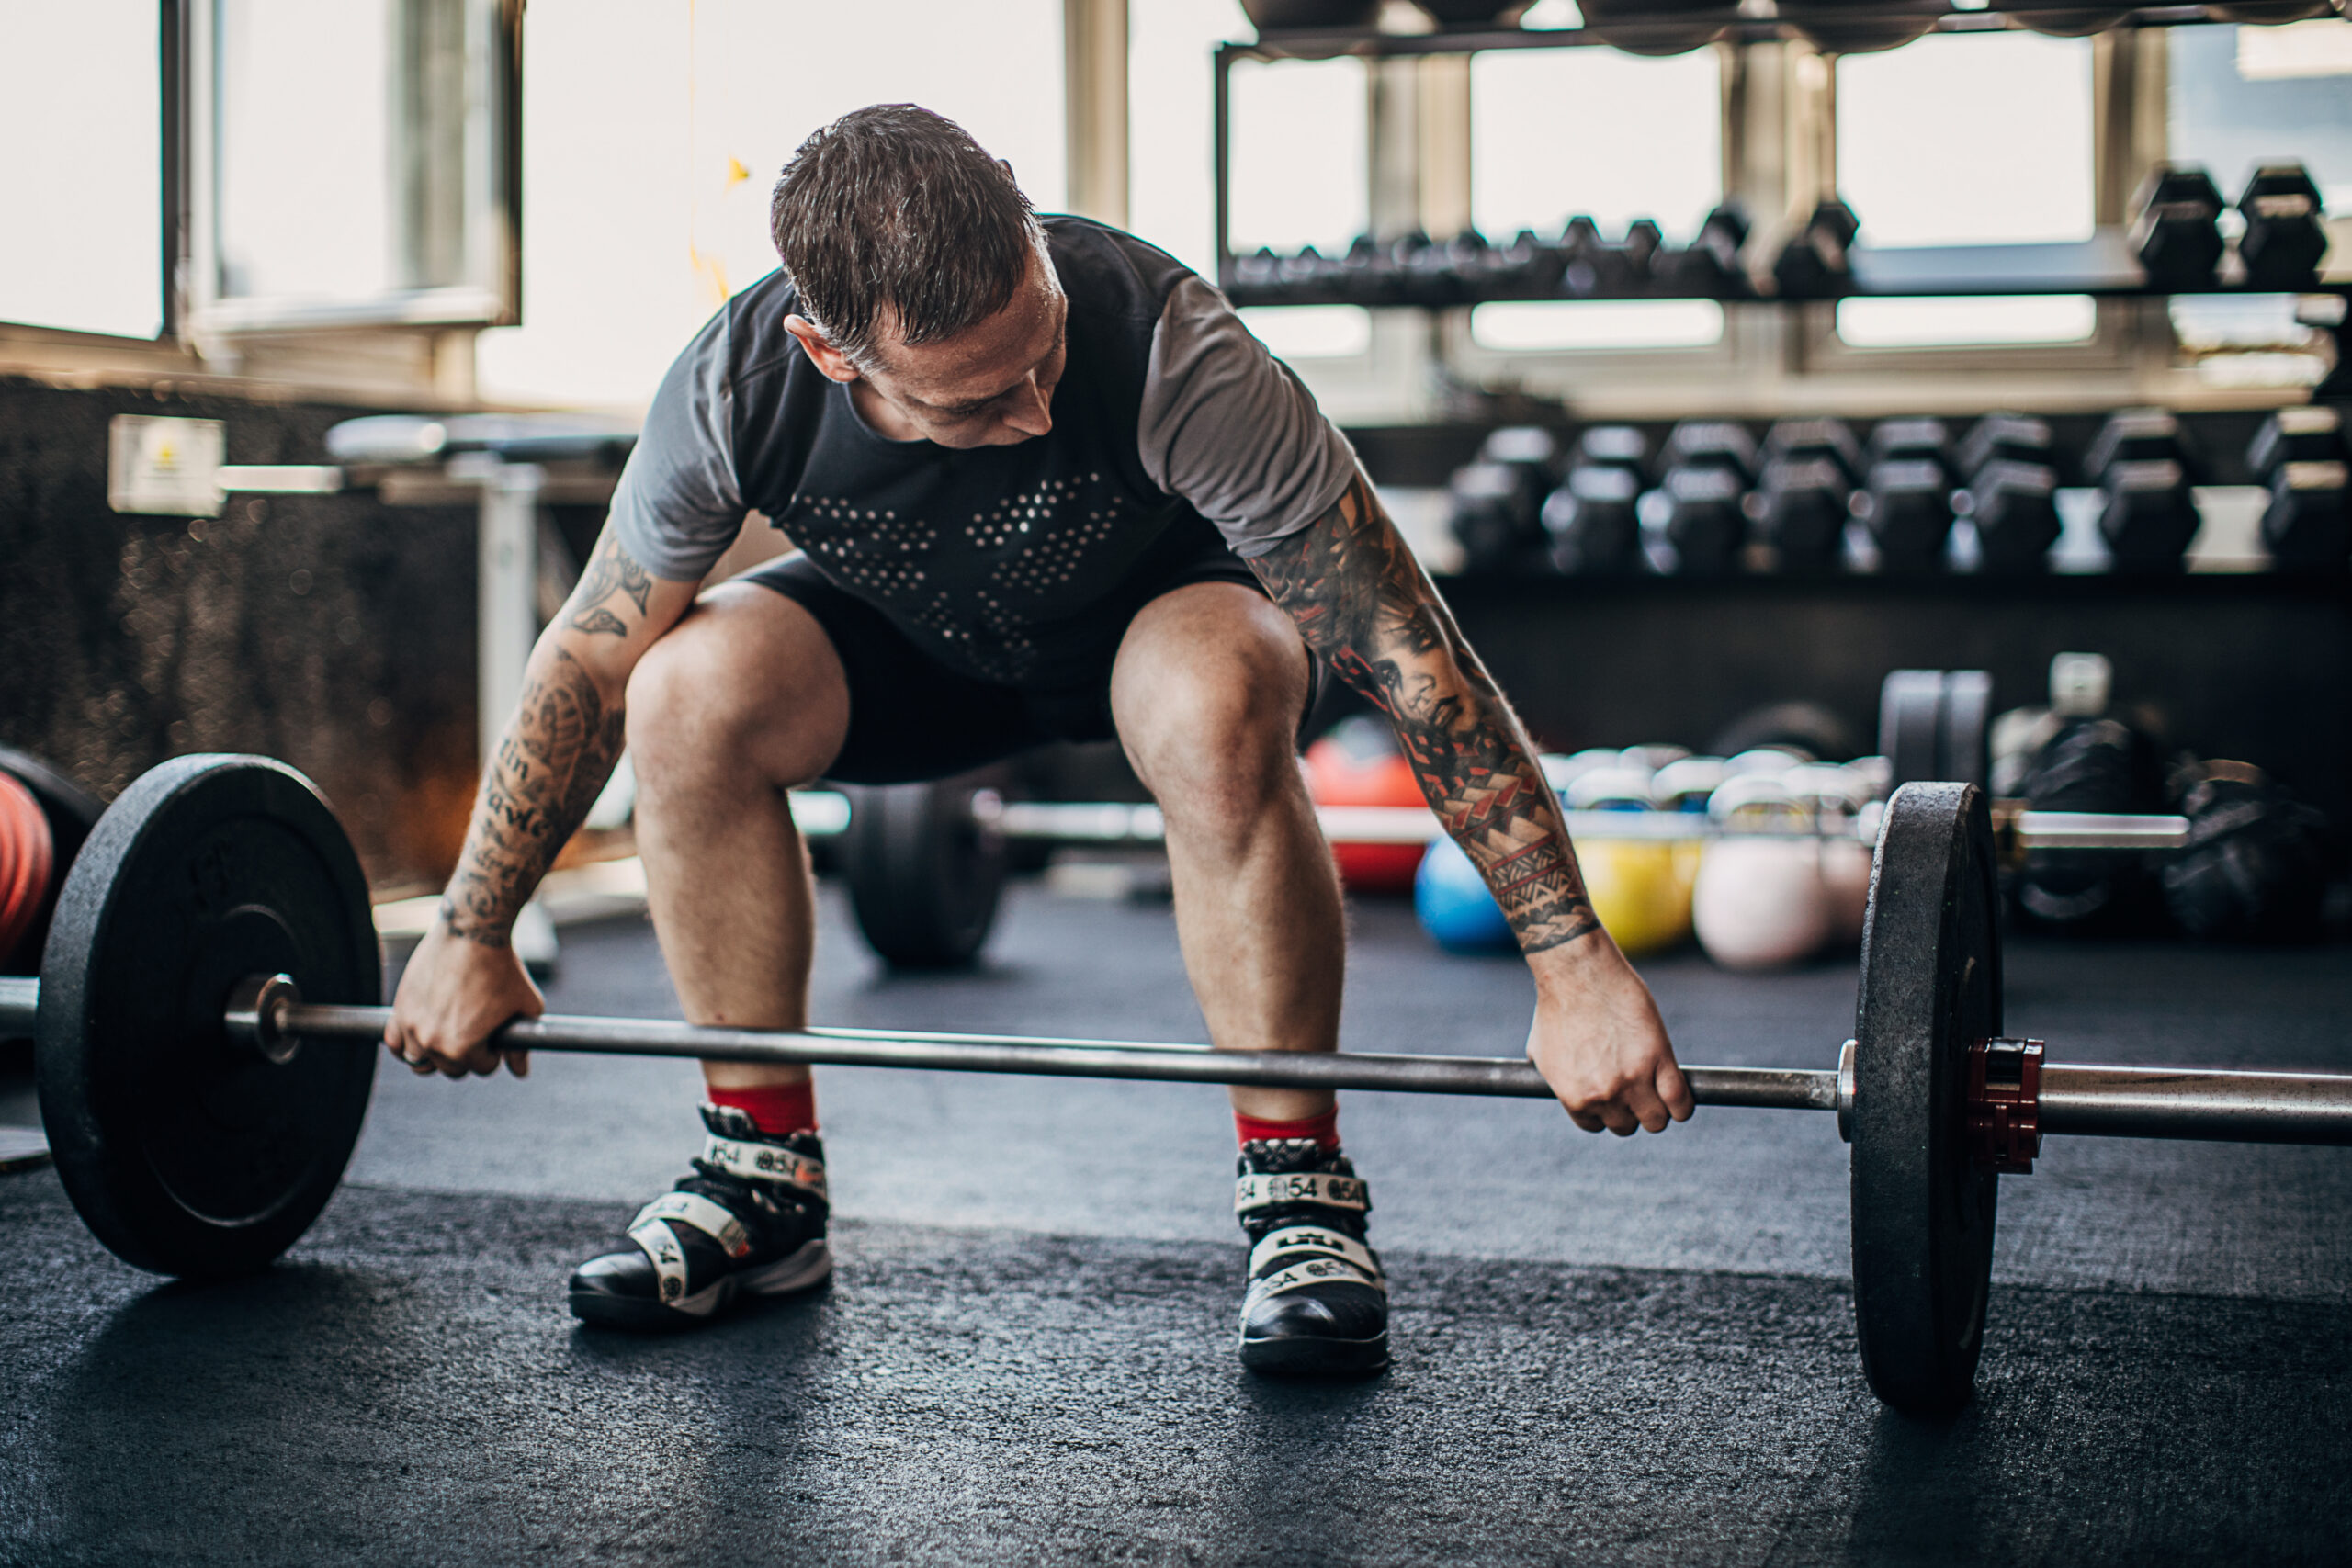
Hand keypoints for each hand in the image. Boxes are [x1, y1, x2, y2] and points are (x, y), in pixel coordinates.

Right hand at [383, 919, 543, 1079]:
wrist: (472, 932)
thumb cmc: (503, 968)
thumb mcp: (526, 1007)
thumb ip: (522, 1045)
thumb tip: (520, 1072)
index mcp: (464, 1048)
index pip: (483, 1067)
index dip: (496, 1051)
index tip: (498, 1034)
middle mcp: (432, 1042)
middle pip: (451, 1068)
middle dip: (469, 1055)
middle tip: (478, 1031)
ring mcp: (411, 1025)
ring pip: (420, 1060)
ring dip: (436, 1053)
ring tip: (451, 1034)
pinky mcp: (400, 1006)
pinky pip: (394, 1042)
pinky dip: (406, 1043)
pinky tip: (421, 1035)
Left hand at [1524, 934, 1691, 1135]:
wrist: (1577, 973)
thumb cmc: (1558, 1006)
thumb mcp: (1542, 1053)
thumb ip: (1555, 1081)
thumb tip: (1561, 1090)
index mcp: (1575, 1098)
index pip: (1598, 1125)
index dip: (1607, 1110)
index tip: (1613, 1096)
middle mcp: (1604, 1095)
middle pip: (1628, 1125)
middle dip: (1631, 1110)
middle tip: (1634, 1087)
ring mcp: (1633, 1079)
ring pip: (1656, 1119)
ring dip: (1658, 1110)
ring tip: (1656, 1091)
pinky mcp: (1660, 1058)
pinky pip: (1680, 1101)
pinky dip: (1683, 1105)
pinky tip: (1679, 1097)